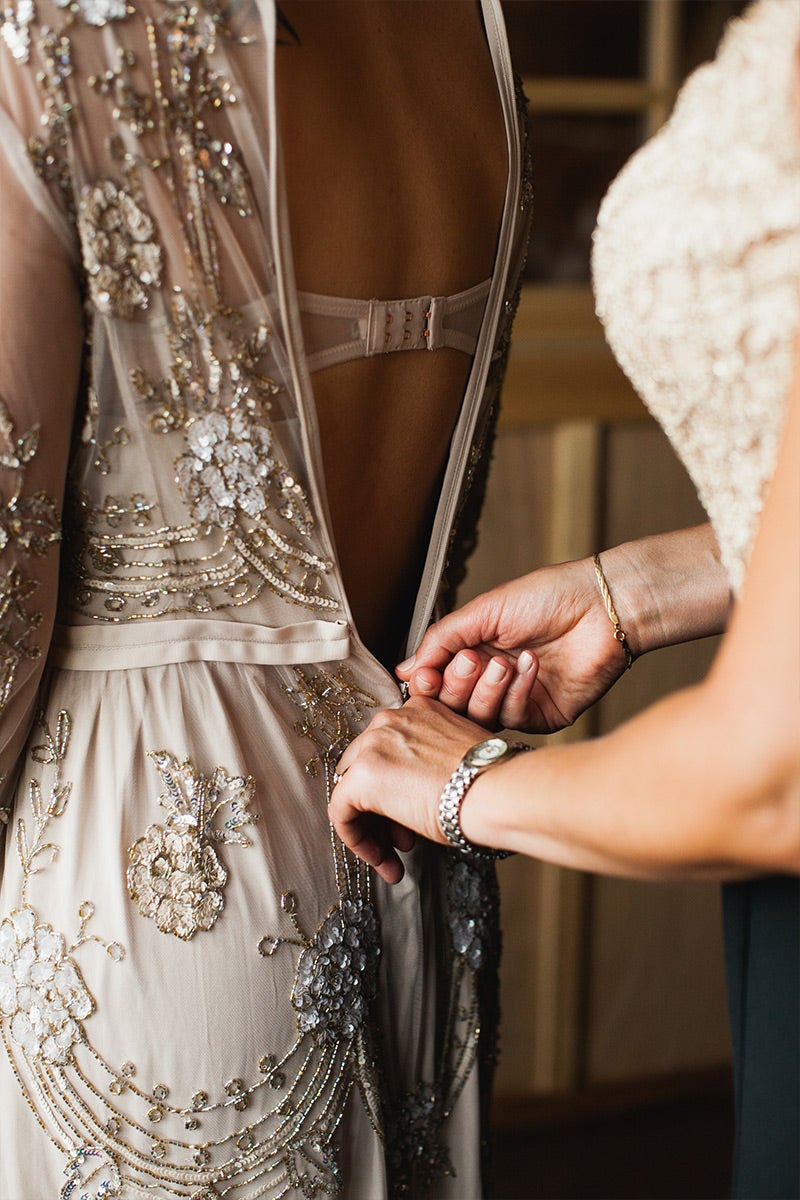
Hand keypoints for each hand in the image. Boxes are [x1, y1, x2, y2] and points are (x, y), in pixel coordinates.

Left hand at [329, 697, 486, 883]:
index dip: (396, 787)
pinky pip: (341, 813)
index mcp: (415, 709)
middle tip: (403, 840)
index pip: (387, 750)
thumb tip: (414, 789)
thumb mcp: (456, 756)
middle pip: (364, 769)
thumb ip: (428, 761)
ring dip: (372, 829)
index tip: (411, 814)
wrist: (496, 791)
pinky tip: (383, 860)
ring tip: (394, 858)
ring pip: (351, 792)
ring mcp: (372, 746)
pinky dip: (357, 840)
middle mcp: (389, 720)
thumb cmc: (490, 781)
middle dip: (381, 810)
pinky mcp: (361, 777)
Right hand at [397, 558, 628, 732]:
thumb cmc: (548, 597)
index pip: (437, 681)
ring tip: (504, 662)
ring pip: (479, 717)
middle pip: (453, 705)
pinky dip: (517, 692)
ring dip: (487, 690)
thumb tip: (405, 669)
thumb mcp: (483, 611)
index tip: (423, 678)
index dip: (428, 684)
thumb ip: (441, 639)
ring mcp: (516, 699)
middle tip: (471, 661)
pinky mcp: (543, 715)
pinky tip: (532, 666)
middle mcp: (492, 679)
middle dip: (457, 685)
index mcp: (475, 651)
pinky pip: (514, 717)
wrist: (602, 606)